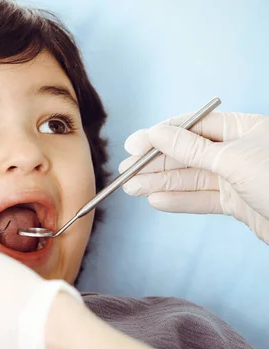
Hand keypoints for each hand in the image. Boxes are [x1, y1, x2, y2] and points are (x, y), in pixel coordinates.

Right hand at [120, 112, 268, 243]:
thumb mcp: (232, 159)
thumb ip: (190, 148)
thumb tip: (156, 133)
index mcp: (242, 128)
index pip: (191, 127)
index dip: (159, 135)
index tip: (132, 146)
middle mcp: (237, 150)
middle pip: (186, 154)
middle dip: (155, 163)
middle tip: (125, 173)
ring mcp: (237, 177)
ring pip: (190, 178)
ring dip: (160, 183)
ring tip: (131, 189)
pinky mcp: (237, 203)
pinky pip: (201, 199)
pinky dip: (179, 201)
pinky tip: (156, 201)